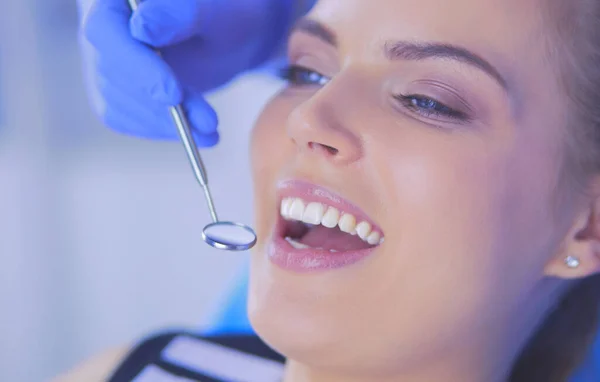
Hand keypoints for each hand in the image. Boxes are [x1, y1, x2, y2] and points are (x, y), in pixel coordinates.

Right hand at [78, 0, 296, 145]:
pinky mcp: (117, 91)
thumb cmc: (226, 17)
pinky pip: (125, 118)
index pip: (105, 31)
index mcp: (116, 1)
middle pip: (112, 72)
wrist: (232, 38)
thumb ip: (182, 13)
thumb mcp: (217, 12)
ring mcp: (107, 61)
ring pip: (116, 101)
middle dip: (159, 103)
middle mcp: (104, 28)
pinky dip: (161, 129)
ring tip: (211, 128)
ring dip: (165, 122)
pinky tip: (196, 132)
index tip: (173, 94)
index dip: (136, 66)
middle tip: (207, 121)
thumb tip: (141, 28)